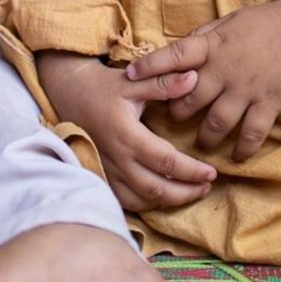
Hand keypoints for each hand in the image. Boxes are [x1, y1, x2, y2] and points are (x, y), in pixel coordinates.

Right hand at [36, 50, 216, 211]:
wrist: (68, 93)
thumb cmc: (103, 86)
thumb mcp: (134, 81)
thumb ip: (164, 83)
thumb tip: (194, 78)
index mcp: (127, 136)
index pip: (166, 162)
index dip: (192, 171)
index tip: (212, 172)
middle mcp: (117, 158)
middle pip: (156, 188)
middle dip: (185, 192)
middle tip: (207, 186)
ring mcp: (107, 170)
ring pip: (141, 199)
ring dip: (168, 201)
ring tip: (190, 193)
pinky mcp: (101, 174)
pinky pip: (125, 200)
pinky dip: (146, 203)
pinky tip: (161, 196)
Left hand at [125, 0, 280, 161]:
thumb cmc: (261, 23)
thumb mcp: (225, 23)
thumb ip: (201, 39)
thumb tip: (175, 53)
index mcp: (212, 45)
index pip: (173, 55)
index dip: (150, 66)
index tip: (128, 75)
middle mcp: (225, 69)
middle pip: (189, 98)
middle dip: (176, 113)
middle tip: (171, 120)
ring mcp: (247, 88)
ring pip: (216, 122)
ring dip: (204, 137)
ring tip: (202, 142)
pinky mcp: (269, 102)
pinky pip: (251, 133)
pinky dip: (242, 148)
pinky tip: (236, 155)